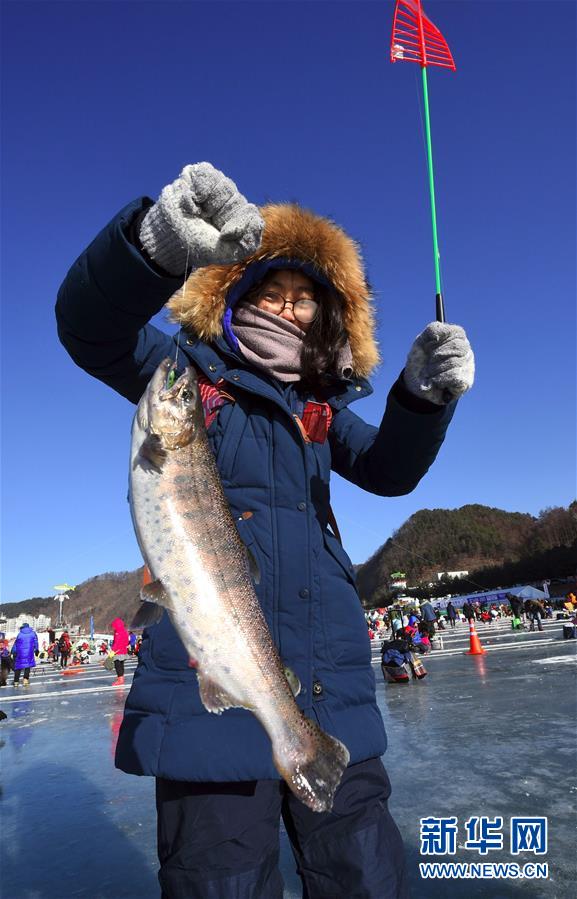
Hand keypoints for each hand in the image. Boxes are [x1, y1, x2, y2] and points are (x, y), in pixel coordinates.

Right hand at [139, 162, 263, 274]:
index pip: (249, 211)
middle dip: (219, 211)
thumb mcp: (226, 252)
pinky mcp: (194, 176)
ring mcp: (211, 186)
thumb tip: (257, 221)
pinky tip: (190, 202)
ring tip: (197, 212)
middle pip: (234, 196)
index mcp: (237, 216)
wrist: (170, 239)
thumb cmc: (198, 246)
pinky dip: (196, 188)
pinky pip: (204, 172)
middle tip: (206, 221)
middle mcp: (226, 198)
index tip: (224, 233)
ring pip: (221, 182)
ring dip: (207, 200)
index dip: (238, 222)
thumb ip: (248, 243)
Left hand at [403, 322, 474, 404]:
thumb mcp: (421, 341)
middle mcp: (465, 351)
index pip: (458, 332)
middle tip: (429, 362)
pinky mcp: (466, 382)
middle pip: (458, 347)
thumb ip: (432, 331)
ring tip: (431, 374)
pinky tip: (438, 382)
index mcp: (456, 339)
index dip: (441, 340)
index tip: (429, 346)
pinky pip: (455, 377)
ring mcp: (468, 366)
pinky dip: (440, 380)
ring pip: (455, 363)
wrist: (413, 384)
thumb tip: (442, 333)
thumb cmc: (420, 360)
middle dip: (437, 356)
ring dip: (436, 370)